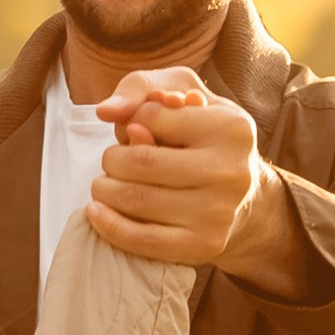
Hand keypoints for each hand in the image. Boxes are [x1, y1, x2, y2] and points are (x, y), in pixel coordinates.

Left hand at [84, 72, 301, 285]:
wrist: (239, 193)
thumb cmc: (200, 134)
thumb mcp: (181, 92)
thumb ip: (141, 87)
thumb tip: (108, 112)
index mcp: (231, 128)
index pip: (151, 117)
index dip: (130, 120)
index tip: (135, 126)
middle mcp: (231, 172)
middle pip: (140, 162)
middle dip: (111, 159)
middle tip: (112, 160)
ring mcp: (219, 213)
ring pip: (136, 200)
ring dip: (104, 189)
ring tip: (105, 183)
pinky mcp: (204, 246)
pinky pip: (142, 240)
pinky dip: (108, 224)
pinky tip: (96, 210)